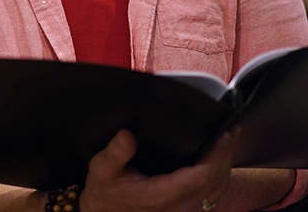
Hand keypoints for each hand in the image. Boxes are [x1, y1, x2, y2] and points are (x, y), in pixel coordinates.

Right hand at [79, 129, 235, 211]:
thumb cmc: (105, 191)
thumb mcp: (102, 169)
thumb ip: (115, 153)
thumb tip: (127, 134)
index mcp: (160, 195)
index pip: (199, 177)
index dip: (215, 156)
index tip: (222, 134)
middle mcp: (177, 207)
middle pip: (215, 183)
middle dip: (226, 155)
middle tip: (232, 130)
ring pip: (217, 191)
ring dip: (226, 165)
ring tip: (230, 141)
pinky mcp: (186, 211)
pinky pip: (212, 196)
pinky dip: (220, 177)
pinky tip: (219, 161)